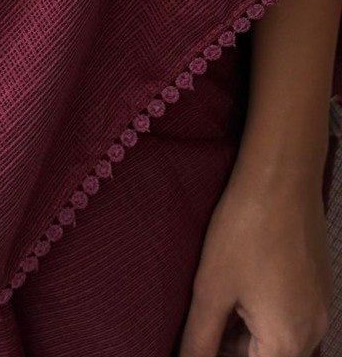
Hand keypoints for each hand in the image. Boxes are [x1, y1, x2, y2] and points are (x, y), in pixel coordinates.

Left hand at [179, 165, 331, 356]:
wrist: (282, 176)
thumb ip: (199, 340)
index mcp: (287, 341)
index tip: (197, 348)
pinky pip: (289, 319)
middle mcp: (312, 332)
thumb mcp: (212, 289)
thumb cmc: (245, 228)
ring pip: (277, 342)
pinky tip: (234, 297)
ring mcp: (318, 309)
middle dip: (230, 352)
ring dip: (245, 339)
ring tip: (211, 315)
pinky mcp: (316, 287)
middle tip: (200, 334)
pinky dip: (262, 319)